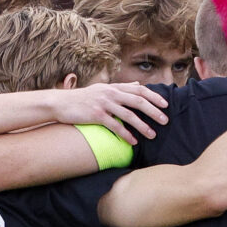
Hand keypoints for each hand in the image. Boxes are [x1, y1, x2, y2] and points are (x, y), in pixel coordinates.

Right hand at [54, 81, 169, 143]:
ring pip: (129, 115)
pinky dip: (126, 134)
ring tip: (152, 135)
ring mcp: (104, 104)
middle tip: (165, 120)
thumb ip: (121, 88)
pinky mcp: (96, 115)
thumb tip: (137, 85)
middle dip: (153, 111)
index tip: (165, 105)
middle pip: (138, 101)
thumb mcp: (103, 89)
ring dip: (142, 125)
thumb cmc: (83, 98)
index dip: (153, 97)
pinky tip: (133, 141)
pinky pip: (115, 126)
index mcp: (114, 87)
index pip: (139, 89)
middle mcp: (111, 93)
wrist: (61, 103)